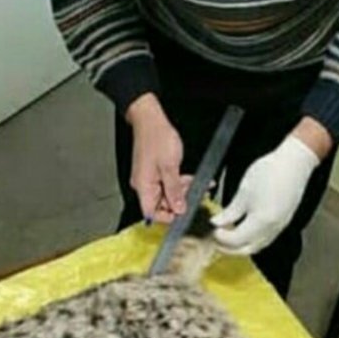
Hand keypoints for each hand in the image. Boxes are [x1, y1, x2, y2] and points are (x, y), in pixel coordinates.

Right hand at [126, 94, 190, 223]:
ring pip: (166, 194)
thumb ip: (175, 190)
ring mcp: (148, 179)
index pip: (151, 213)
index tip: (182, 213)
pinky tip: (189, 178)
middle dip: (178, 201)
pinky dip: (178, 183)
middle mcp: (143, 185)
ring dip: (181, 191)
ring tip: (195, 183)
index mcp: (143, 187)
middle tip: (194, 194)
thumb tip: (179, 209)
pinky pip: (166, 184)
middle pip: (160, 204)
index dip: (167, 217)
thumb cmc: (156, 138)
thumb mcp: (170, 167)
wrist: (150, 120)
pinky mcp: (153, 173)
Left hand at [211, 127, 325, 255]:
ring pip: (257, 246)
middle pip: (247, 249)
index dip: (221, 239)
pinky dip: (252, 240)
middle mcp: (272, 229)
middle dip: (229, 248)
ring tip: (228, 236)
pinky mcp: (283, 221)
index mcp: (260, 222)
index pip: (236, 241)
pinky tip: (243, 230)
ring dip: (241, 245)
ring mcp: (279, 226)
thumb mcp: (243, 192)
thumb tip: (217, 223)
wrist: (294, 162)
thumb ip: (229, 212)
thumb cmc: (270, 172)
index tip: (213, 232)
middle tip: (216, 240)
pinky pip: (265, 239)